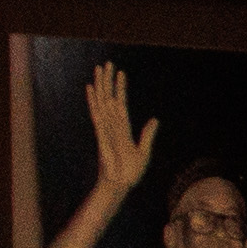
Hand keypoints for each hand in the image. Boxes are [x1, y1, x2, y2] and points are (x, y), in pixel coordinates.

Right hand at [84, 61, 156, 195]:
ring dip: (101, 84)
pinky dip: (93, 100)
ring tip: (99, 68)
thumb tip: (155, 119)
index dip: (121, 88)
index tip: (121, 73)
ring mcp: (105, 128)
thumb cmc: (130, 172)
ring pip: (102, 101)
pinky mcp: (101, 133)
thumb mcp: (144, 151)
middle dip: (108, 80)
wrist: (120, 184)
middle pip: (109, 97)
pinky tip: (91, 88)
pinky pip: (96, 113)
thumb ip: (148, 135)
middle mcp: (112, 124)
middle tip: (107, 63)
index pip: (121, 103)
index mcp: (123, 128)